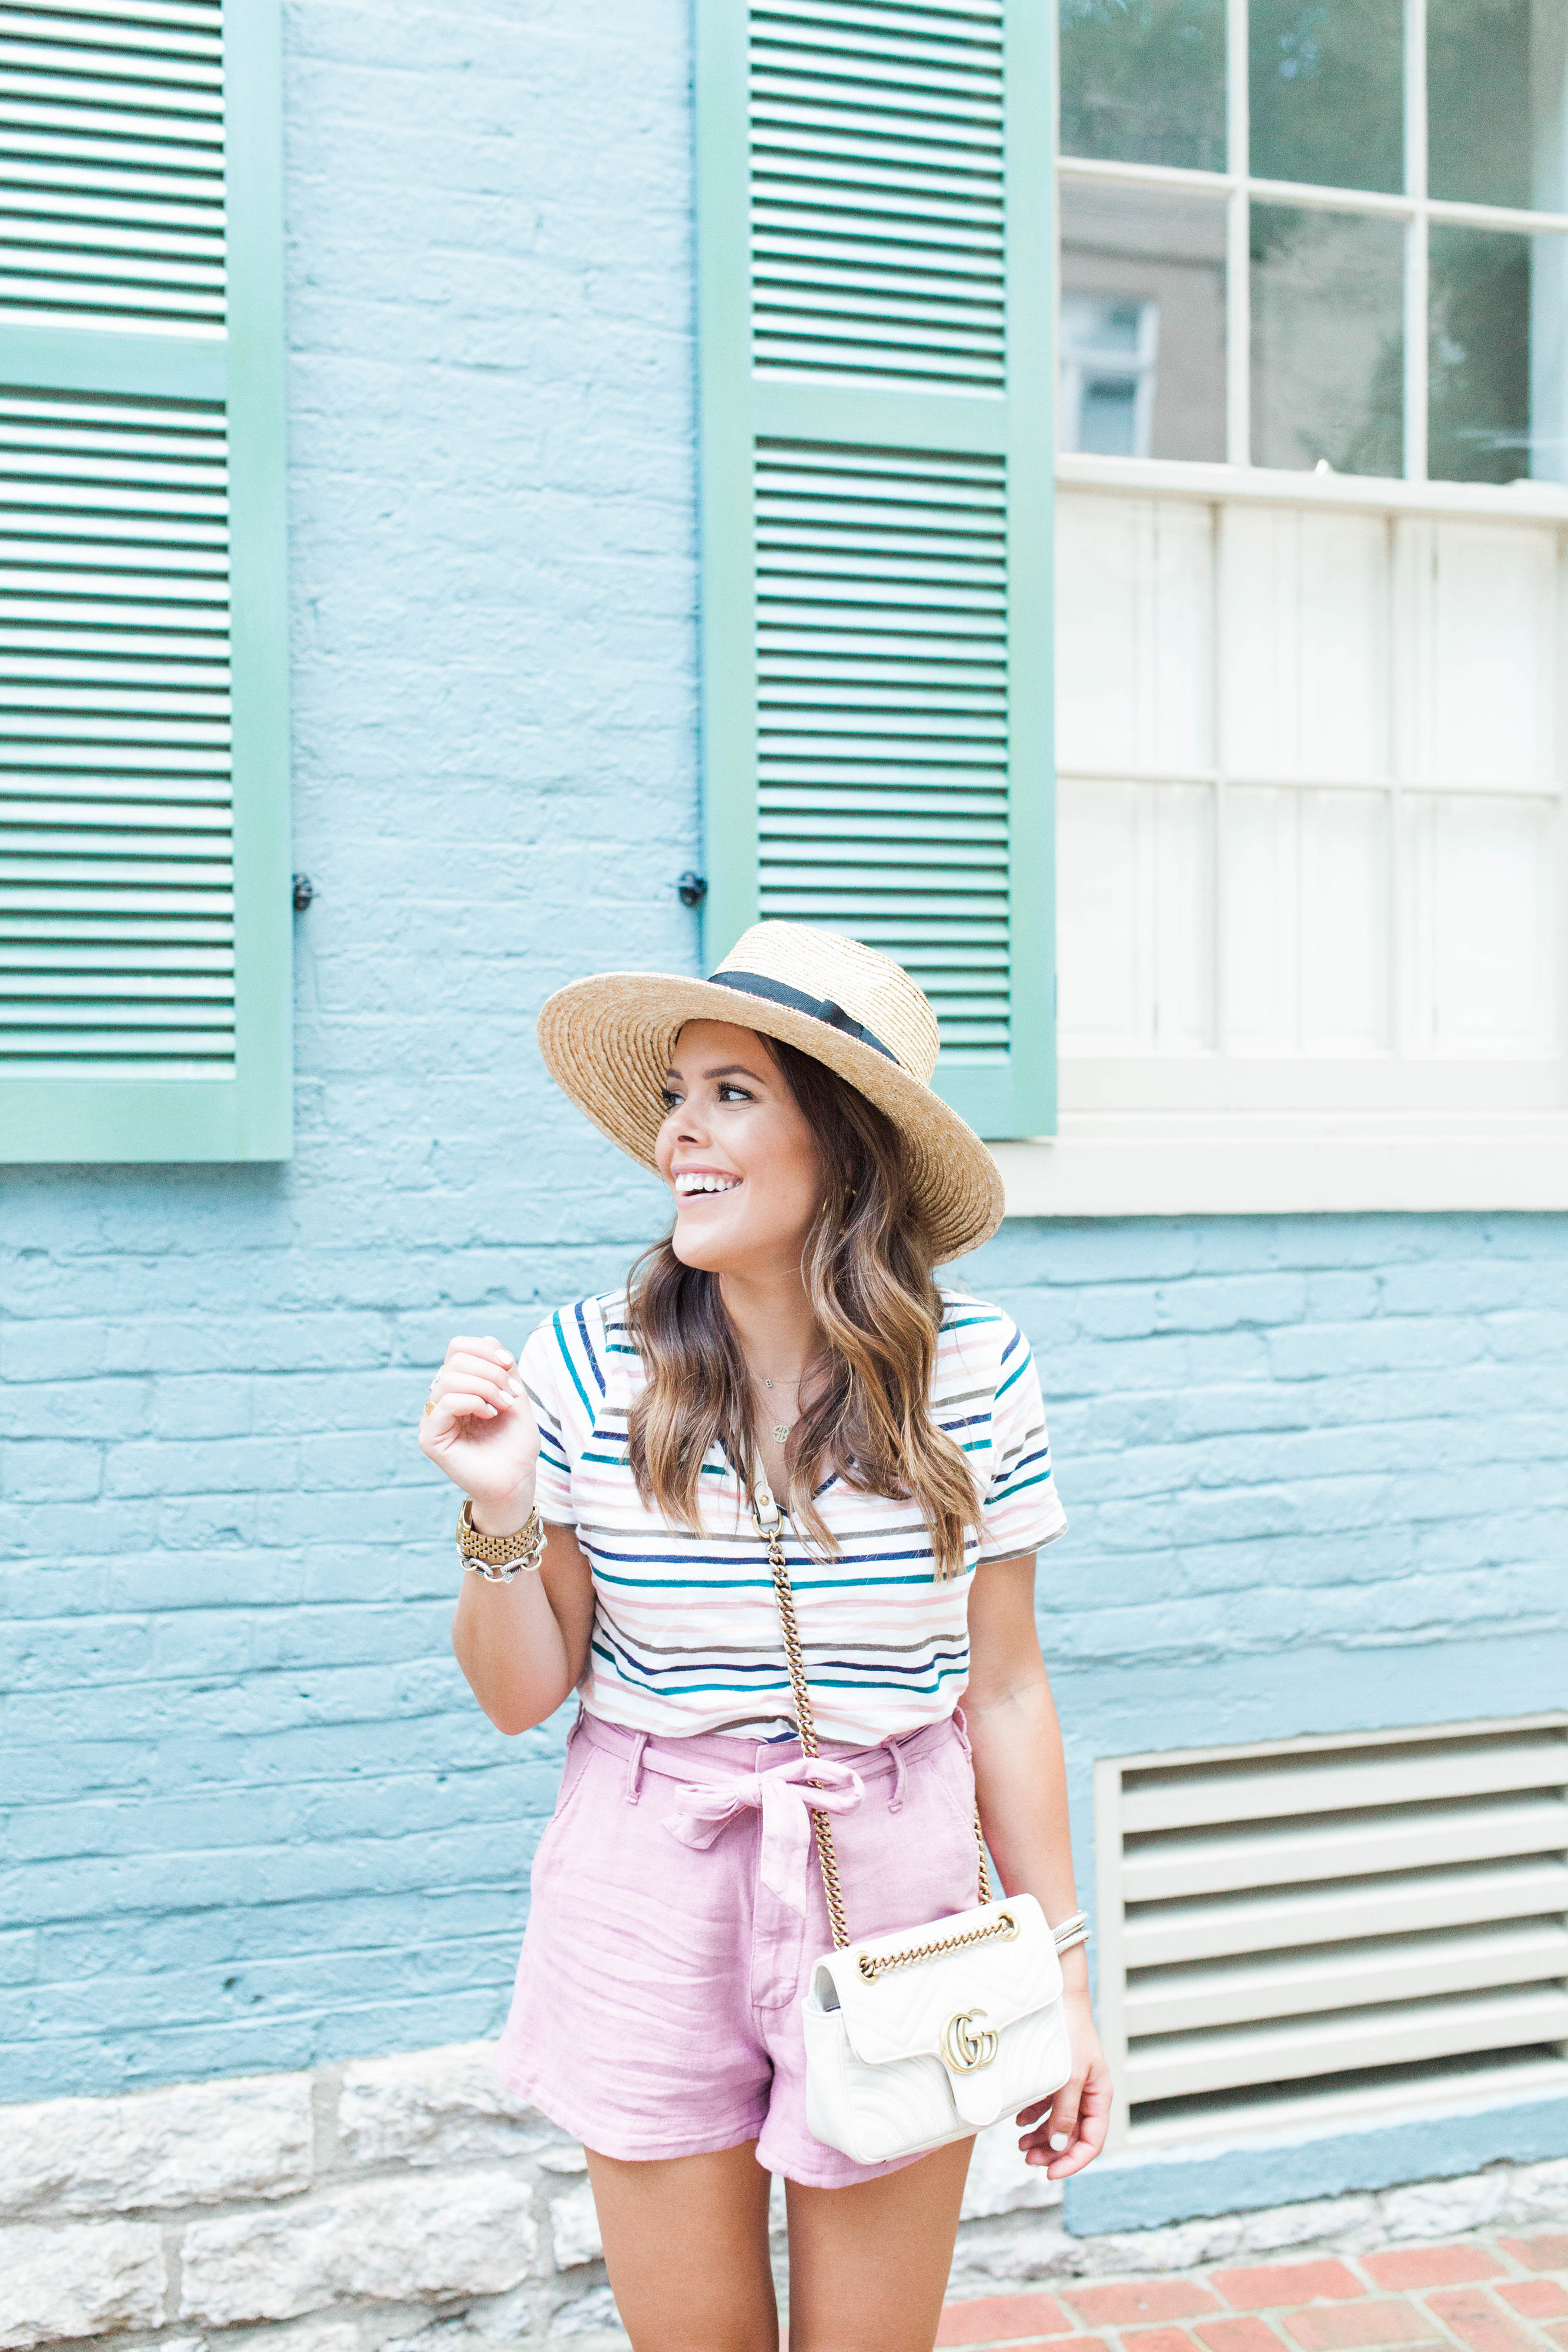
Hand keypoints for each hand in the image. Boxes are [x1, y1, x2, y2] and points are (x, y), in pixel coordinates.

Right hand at [417, 1335, 540, 1522]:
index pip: (458, 1348)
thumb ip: (504, 1370)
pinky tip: (489, 1414)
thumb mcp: (516, 1396)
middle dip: (490, 1370)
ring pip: (448, 1379)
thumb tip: (488, 1339)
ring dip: (485, 1386)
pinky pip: (443, 1403)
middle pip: (455, 1360)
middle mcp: (441, 1400)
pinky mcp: (430, 1438)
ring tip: (503, 1405)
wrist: (516, 1481)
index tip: (509, 1365)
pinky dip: (472, 1401)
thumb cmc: (516, 1445)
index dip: (484, 1348)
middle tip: (510, 1393)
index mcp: (459, 1387)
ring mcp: (433, 1419)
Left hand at [1016, 1991, 1111, 2177]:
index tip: (1050, 2174)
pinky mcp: (1057, 2076)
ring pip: (1059, 2124)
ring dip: (1041, 2138)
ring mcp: (1073, 2086)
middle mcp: (1088, 2095)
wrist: (1059, 1996)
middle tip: (1027, 2159)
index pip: (1092, 2143)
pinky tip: (1020, 2121)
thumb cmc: (1068, 2034)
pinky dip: (1034, 2117)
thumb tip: (1059, 2147)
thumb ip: (1065, 2113)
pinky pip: (1048, 2106)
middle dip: (1052, 2152)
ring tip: (1020, 2145)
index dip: (1072, 2162)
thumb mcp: (1068, 2076)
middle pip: (1074, 2137)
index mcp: (1099, 2097)